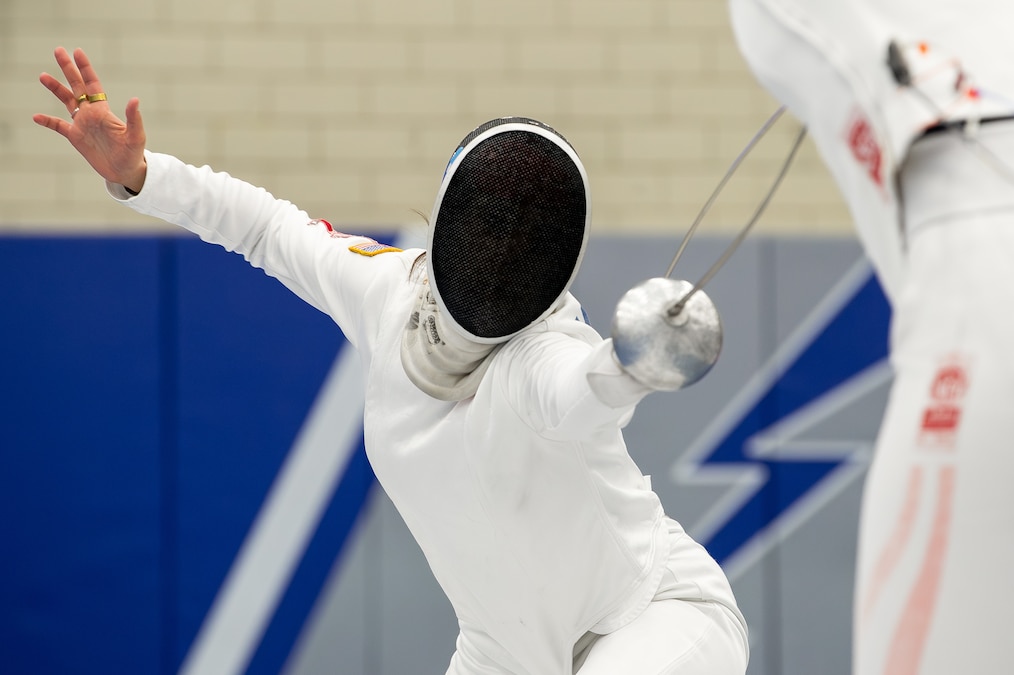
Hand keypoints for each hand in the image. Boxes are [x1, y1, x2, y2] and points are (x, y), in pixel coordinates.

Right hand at [33, 47, 146, 192]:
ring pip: (66, 101)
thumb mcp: (136, 136)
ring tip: (43, 75)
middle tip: (58, 50)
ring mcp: (82, 124)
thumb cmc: (133, 154)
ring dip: (55, 88)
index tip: (77, 52)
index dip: (85, 68)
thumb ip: (133, 118)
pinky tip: (36, 116)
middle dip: (68, 69)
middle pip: (77, 86)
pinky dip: (48, 121)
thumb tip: (135, 99)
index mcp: (103, 110)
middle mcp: (91, 113)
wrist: (124, 171)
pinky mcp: (76, 137)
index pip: (93, 84)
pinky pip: (58, 126)